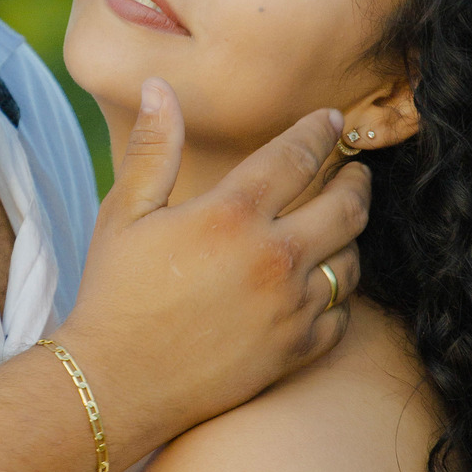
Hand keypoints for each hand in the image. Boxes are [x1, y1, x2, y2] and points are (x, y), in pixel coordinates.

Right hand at [54, 80, 369, 462]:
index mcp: (233, 214)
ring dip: (350, 238)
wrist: (115, 384)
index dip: (321, 132)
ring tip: (339, 228)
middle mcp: (274, 257)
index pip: (297, 155)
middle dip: (356, 180)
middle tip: (355, 171)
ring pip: (351, 260)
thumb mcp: (125, 213)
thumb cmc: (115, 295)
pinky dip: (339, 296)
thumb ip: (154, 149)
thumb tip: (159, 88)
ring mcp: (291, 308)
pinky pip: (342, 315)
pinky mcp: (295, 351)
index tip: (332, 121)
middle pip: (346, 205)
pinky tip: (325, 286)